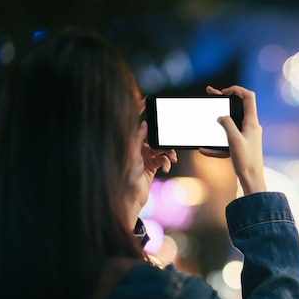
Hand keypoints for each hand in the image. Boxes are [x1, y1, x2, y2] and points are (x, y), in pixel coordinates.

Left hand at [126, 104, 177, 226]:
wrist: (131, 198)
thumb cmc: (127, 177)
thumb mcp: (132, 156)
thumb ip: (138, 139)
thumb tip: (144, 124)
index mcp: (131, 143)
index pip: (135, 123)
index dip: (140, 110)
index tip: (146, 100)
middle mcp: (138, 148)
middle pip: (154, 135)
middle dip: (163, 137)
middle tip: (169, 139)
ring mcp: (146, 156)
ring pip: (161, 147)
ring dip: (168, 152)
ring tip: (171, 158)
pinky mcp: (153, 165)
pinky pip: (163, 159)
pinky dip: (167, 161)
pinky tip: (167, 167)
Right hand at [199, 85, 266, 194]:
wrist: (252, 180)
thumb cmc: (246, 160)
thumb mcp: (234, 139)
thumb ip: (227, 124)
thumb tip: (221, 116)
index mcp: (252, 122)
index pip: (248, 97)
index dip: (237, 90)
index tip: (224, 92)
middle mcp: (251, 127)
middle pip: (237, 108)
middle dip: (223, 102)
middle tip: (211, 94)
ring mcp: (247, 136)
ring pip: (231, 125)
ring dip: (218, 122)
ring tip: (206, 119)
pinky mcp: (242, 146)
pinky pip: (228, 141)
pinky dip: (218, 145)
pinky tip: (205, 150)